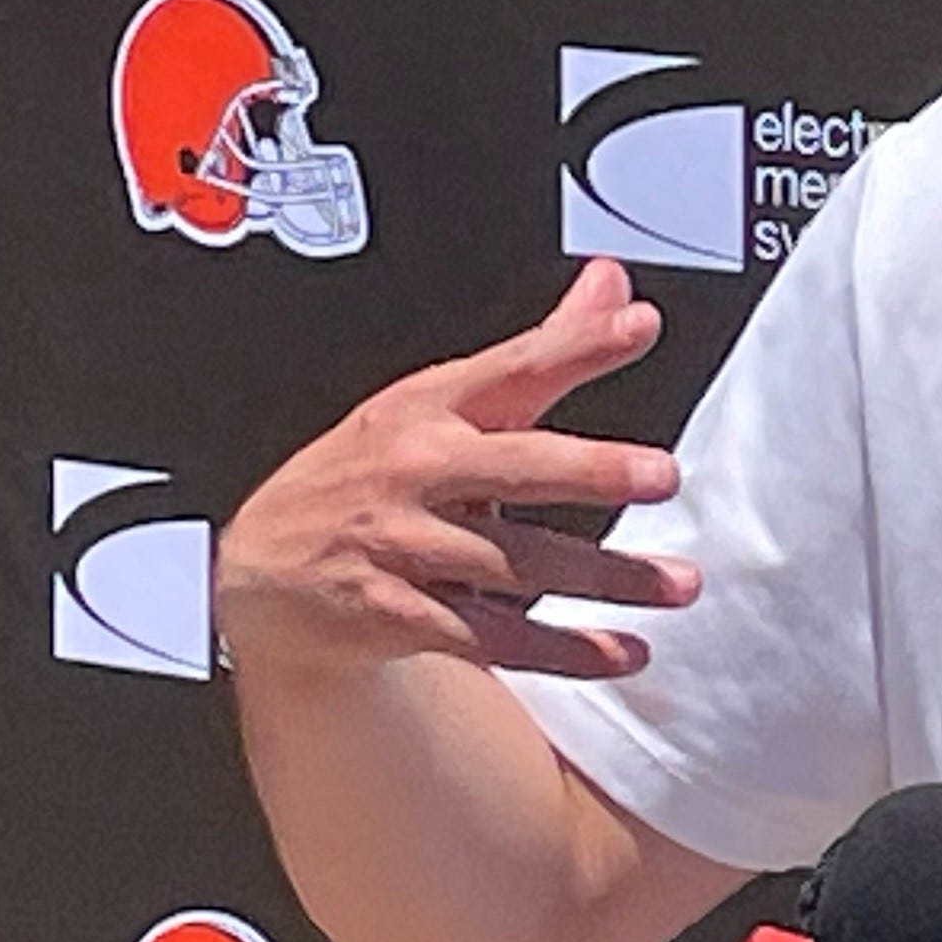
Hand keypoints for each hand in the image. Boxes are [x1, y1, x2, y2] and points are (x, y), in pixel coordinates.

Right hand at [215, 259, 695, 684]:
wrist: (264, 572)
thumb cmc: (373, 475)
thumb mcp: (440, 401)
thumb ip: (540, 352)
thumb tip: (614, 288)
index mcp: (428, 407)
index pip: (512, 367)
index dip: (575, 344)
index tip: (637, 325)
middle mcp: (415, 471)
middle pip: (515, 468)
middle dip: (592, 470)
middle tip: (662, 474)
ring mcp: (401, 545)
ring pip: (518, 564)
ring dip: (607, 578)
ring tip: (678, 584)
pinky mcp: (396, 616)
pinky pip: (495, 638)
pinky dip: (564, 651)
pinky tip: (621, 652)